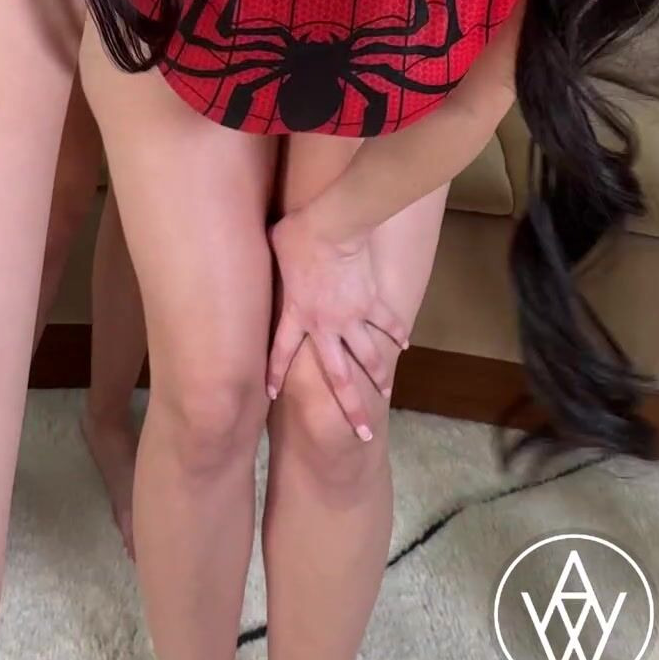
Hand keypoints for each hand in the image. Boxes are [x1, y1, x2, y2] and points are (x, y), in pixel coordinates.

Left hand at [267, 206, 407, 442]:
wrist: (332, 227)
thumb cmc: (294, 235)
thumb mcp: (271, 255)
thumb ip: (270, 269)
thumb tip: (256, 255)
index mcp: (296, 315)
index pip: (280, 353)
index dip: (274, 374)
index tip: (270, 395)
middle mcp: (325, 325)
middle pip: (339, 376)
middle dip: (351, 407)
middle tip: (362, 432)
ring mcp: (353, 316)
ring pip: (368, 356)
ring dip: (376, 377)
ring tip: (384, 394)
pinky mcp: (373, 302)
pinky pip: (386, 322)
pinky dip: (395, 333)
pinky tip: (402, 345)